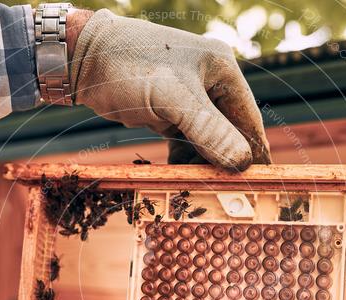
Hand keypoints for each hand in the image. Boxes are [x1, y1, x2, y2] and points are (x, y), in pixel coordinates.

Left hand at [69, 9, 270, 170]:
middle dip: (226, 161)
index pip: (248, 118)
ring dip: (203, 163)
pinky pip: (187, 140)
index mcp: (222, 69)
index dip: (255, 152)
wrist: (83, 60)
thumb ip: (208, 131)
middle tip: (227, 193)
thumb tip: (242, 162)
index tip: (262, 183)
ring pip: (207, 139)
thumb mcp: (171, 100)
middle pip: (229, 131)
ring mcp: (190, 96)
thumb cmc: (128, 68)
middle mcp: (211, 81)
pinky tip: (180, 175)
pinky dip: (184, 158)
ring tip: (198, 186)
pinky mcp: (170, 110)